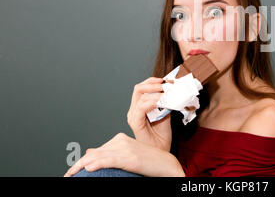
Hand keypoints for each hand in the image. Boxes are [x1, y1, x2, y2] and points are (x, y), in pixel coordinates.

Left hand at [63, 133, 183, 176]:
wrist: (167, 165)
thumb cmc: (150, 163)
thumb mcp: (129, 158)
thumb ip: (110, 154)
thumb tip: (89, 155)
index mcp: (120, 139)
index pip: (96, 152)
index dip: (81, 162)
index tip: (71, 172)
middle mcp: (121, 141)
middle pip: (94, 154)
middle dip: (78, 166)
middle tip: (68, 175)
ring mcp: (125, 148)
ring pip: (98, 157)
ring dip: (81, 166)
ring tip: (71, 174)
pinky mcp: (130, 157)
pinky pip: (109, 160)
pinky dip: (98, 163)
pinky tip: (88, 168)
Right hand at [127, 77, 171, 150]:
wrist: (160, 152)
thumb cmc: (161, 136)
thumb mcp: (165, 114)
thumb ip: (165, 102)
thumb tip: (171, 90)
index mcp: (139, 107)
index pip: (142, 88)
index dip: (153, 81)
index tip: (166, 80)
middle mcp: (134, 110)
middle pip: (138, 88)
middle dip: (153, 83)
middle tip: (166, 84)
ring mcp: (133, 116)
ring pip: (140, 95)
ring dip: (155, 91)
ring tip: (167, 92)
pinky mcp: (135, 123)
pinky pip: (141, 107)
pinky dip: (153, 101)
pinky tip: (161, 101)